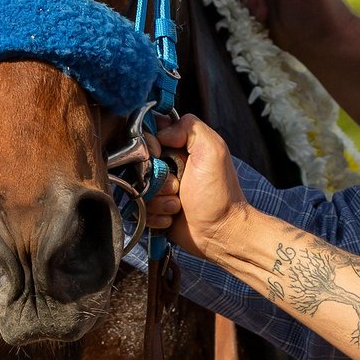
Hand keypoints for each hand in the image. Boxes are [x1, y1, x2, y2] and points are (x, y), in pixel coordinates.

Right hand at [144, 114, 248, 262]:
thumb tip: (160, 132)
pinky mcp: (155, 210)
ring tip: (178, 204)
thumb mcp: (212, 148)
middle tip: (177, 185)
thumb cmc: (219, 191)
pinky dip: (157, 215)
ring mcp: (159, 188)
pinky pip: (140, 209)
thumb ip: (189, 127)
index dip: (149, 144)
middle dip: (156, 177)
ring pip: (138, 188)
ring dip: (158, 199)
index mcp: (179, 145)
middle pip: (138, 163)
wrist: (221, 232)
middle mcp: (166, 165)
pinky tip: (173, 216)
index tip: (159, 154)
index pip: (148, 133)